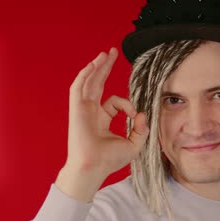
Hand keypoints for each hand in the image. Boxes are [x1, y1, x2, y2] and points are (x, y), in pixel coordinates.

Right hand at [56, 48, 148, 200]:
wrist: (93, 167)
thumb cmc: (110, 160)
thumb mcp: (134, 145)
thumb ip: (142, 130)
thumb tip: (143, 114)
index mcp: (101, 119)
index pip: (115, 102)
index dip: (128, 105)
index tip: (136, 116)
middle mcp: (90, 112)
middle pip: (97, 83)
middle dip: (105, 68)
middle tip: (112, 53)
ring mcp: (82, 109)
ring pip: (88, 82)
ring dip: (96, 66)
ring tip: (105, 53)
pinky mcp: (76, 109)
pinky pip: (79, 87)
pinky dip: (86, 74)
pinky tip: (95, 64)